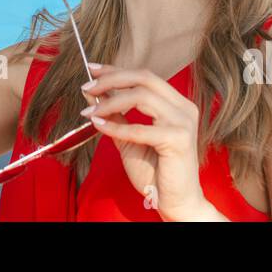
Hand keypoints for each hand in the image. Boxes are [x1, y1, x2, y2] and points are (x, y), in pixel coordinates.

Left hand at [79, 63, 212, 220]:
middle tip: (87, 86)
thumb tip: (93, 92)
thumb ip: (115, 115)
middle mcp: (183, 108)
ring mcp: (184, 122)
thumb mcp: (128, 138)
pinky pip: (140, 128)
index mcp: (175, 103)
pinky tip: (99, 126)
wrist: (175, 202)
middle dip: (112, 79)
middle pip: (145, 78)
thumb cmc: (154, 172)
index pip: (144, 76)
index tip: (92, 69)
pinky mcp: (179, 139)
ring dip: (111, 102)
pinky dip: (116, 126)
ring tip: (91, 112)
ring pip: (142, 96)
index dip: (116, 70)